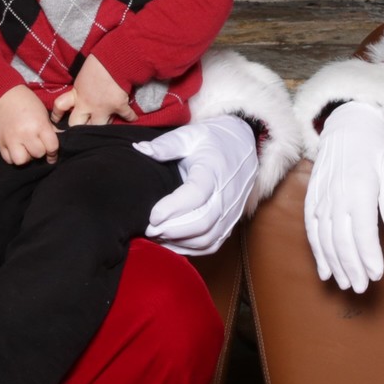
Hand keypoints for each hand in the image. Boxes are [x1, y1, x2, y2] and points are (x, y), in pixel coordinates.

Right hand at [0, 86, 59, 165]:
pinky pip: (9, 159)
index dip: (54, 153)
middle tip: (37, 145)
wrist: (6, 97)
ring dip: (26, 157)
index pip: (52, 147)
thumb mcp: (44, 114)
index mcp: (39, 124)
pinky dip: (13, 157)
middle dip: (40, 151)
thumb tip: (56, 146)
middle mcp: (25, 133)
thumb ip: (50, 131)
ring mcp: (11, 139)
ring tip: (26, 149)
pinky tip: (16, 149)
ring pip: (22, 161)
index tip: (52, 154)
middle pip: (38, 154)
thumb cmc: (29, 104)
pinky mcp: (0, 143)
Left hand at [52, 56, 133, 126]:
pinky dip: (131, 118)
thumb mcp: (82, 77)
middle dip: (79, 128)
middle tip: (82, 129)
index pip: (59, 106)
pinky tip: (133, 119)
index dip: (56, 115)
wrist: (114, 58)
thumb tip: (81, 96)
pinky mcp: (119, 106)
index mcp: (77, 94)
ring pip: (99, 127)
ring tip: (106, 127)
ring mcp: (103, 108)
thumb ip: (80, 90)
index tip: (56, 121)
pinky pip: (126, 116)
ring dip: (103, 126)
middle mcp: (87, 104)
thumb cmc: (98, 63)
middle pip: (77, 125)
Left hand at [137, 113, 259, 255]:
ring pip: (207, 237)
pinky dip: (191, 249)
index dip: (173, 208)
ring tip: (157, 236)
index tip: (152, 215)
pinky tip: (171, 243)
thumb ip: (166, 144)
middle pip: (203, 221)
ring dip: (180, 241)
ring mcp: (231, 211)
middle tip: (149, 230)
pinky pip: (212, 244)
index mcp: (214, 170)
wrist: (242, 147)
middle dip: (173, 230)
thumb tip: (140, 149)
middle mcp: (226, 194)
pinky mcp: (230, 223)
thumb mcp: (189, 135)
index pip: (196, 194)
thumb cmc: (212, 141)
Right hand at [304, 100, 383, 293]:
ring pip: (325, 239)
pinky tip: (325, 270)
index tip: (377, 275)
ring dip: (335, 264)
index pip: (363, 232)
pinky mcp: (312, 199)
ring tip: (347, 283)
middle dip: (352, 267)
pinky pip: (312, 230)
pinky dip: (317, 252)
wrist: (347, 126)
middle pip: (342, 240)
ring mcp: (321, 198)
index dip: (369, 256)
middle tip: (362, 288)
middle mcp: (337, 196)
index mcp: (359, 190)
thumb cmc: (375, 152)